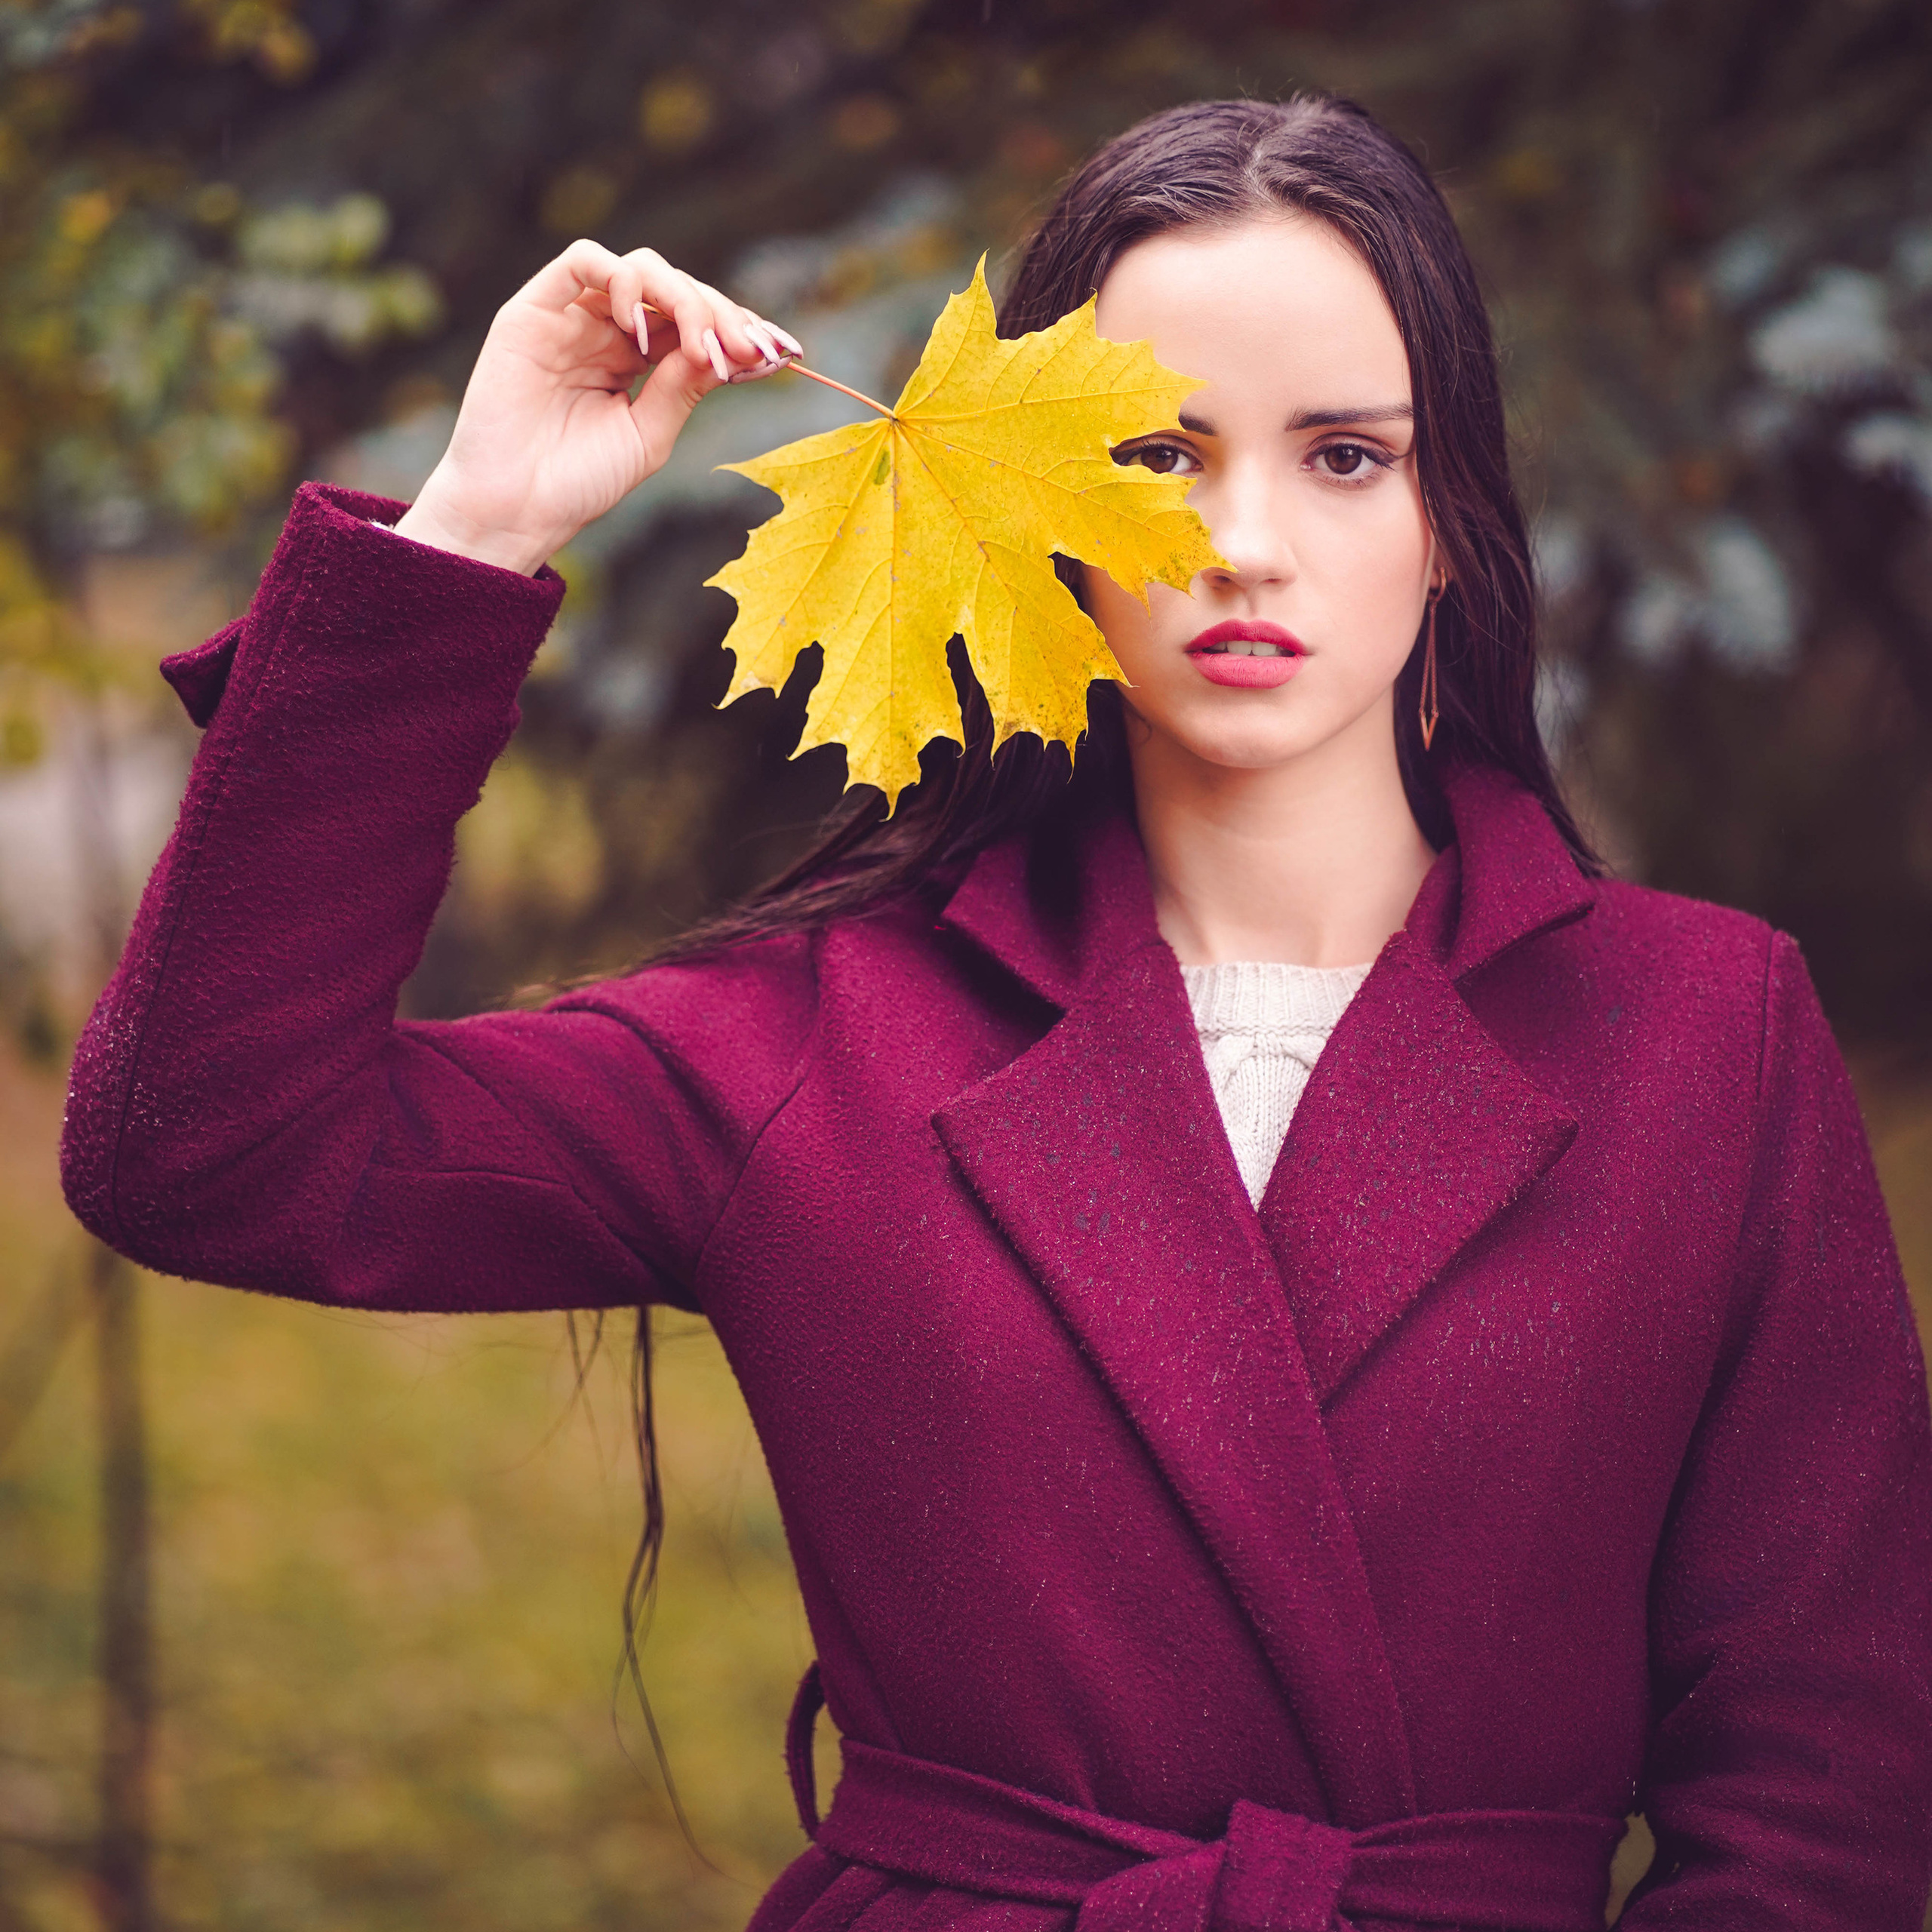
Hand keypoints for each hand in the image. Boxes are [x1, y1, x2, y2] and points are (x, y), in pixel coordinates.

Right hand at [393, 240, 799, 574]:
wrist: (515, 509)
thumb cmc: (578, 483)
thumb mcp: (649, 435)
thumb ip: (685, 387)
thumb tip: (733, 348)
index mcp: (639, 362)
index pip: (697, 323)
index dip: (739, 330)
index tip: (782, 352)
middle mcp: (609, 331)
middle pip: (677, 290)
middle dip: (721, 314)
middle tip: (748, 348)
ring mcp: (573, 317)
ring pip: (640, 269)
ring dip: (682, 296)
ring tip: (698, 344)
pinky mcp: (534, 309)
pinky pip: (583, 262)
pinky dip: (622, 282)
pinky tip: (642, 331)